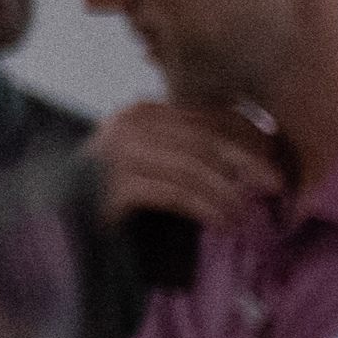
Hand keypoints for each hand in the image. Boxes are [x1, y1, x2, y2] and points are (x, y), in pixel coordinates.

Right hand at [89, 97, 281, 229]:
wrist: (61, 214)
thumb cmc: (115, 190)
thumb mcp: (155, 160)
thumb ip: (189, 151)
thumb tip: (250, 161)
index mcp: (143, 113)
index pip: (206, 116)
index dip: (246, 137)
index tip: (275, 158)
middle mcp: (130, 125)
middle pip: (204, 140)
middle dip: (247, 162)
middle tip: (276, 184)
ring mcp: (119, 153)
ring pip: (192, 167)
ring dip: (227, 193)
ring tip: (245, 214)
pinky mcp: (115, 185)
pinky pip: (175, 193)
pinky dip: (206, 208)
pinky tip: (223, 223)